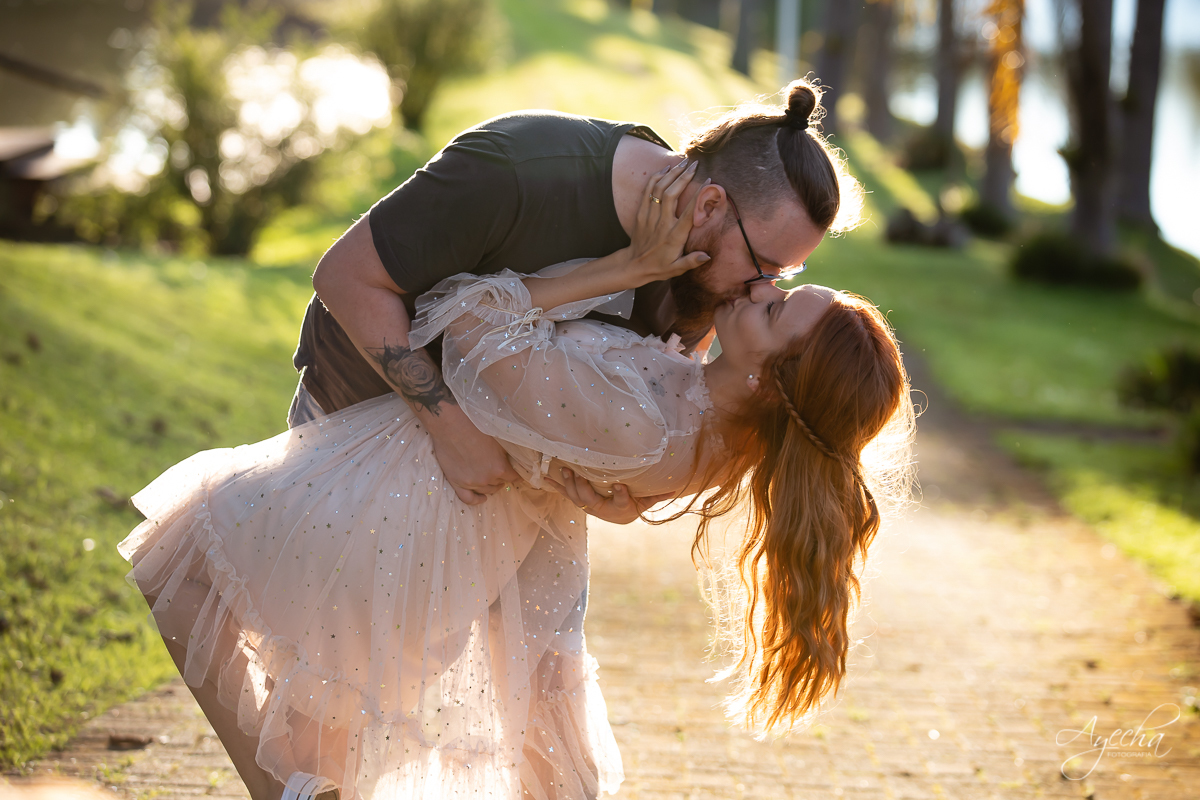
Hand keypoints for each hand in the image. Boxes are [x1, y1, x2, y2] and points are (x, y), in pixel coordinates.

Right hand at [426, 407, 520, 504]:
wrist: (451, 425)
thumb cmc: (475, 428)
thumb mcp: (498, 440)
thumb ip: (505, 456)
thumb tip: (511, 463)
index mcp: (500, 468)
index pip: (514, 478)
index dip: (516, 475)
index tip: (517, 474)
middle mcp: (487, 479)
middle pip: (500, 484)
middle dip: (502, 478)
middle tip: (500, 472)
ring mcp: (471, 483)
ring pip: (487, 491)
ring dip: (491, 486)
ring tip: (492, 480)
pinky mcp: (457, 483)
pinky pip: (468, 499)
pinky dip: (477, 500)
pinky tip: (482, 498)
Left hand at [545, 467, 674, 524]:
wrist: (618, 517)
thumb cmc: (634, 505)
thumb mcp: (646, 501)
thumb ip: (658, 495)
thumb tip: (675, 486)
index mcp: (619, 508)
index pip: (621, 501)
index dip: (620, 495)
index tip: (619, 485)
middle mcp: (601, 508)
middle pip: (590, 500)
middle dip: (583, 487)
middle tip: (578, 474)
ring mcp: (587, 505)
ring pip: (575, 496)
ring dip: (568, 484)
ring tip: (564, 469)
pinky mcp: (578, 499)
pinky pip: (565, 493)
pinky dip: (555, 486)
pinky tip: (544, 477)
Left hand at [625, 159, 709, 286]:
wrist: (634, 265)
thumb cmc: (659, 266)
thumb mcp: (676, 268)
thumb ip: (692, 261)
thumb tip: (707, 256)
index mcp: (673, 236)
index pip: (688, 212)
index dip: (699, 195)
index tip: (708, 181)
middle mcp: (661, 224)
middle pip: (671, 194)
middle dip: (684, 176)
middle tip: (695, 164)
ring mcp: (649, 217)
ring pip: (659, 189)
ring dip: (672, 173)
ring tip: (683, 162)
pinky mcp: (641, 213)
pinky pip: (648, 191)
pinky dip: (656, 177)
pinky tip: (666, 169)